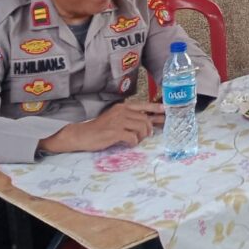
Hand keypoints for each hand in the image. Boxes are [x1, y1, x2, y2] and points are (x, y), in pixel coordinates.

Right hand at [39, 101, 165, 153]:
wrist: (82, 135)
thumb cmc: (100, 128)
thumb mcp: (115, 118)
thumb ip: (129, 118)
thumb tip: (147, 122)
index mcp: (123, 107)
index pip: (143, 105)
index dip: (156, 108)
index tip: (166, 110)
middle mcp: (122, 111)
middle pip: (145, 119)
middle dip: (149, 128)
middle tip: (148, 135)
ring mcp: (118, 121)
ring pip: (141, 128)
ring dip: (142, 136)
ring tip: (137, 139)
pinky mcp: (114, 132)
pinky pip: (132, 137)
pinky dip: (133, 142)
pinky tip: (129, 143)